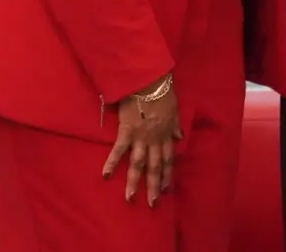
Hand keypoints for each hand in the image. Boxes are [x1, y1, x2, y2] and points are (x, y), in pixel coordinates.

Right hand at [102, 74, 181, 205]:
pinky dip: (112, 163)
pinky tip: (106, 176)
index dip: (167, 175)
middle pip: (155, 167)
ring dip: (134, 182)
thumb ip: (175, 126)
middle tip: (152, 204)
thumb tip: (179, 137)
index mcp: (166, 134)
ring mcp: (140, 136)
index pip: (168, 159)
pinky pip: (119, 150)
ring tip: (130, 199)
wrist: (149, 80)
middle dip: (153, 186)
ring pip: (138, 164)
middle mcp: (154, 139)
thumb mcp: (174, 109)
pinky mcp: (126, 130)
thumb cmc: (162, 92)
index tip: (166, 190)